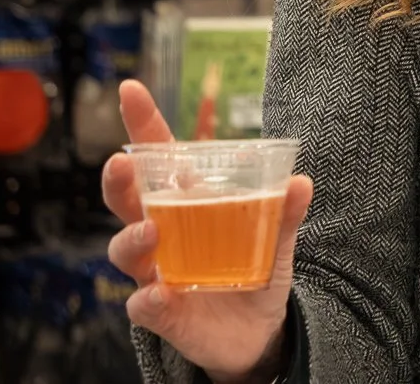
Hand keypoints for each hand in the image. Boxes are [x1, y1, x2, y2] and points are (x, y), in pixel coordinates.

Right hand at [103, 80, 315, 383]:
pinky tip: (157, 295)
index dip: (144, 124)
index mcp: (187, 203)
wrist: (258, 331)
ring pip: (125, 250)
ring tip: (150, 231)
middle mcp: (162, 234)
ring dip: (132, 237)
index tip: (131, 89)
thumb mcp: (276, 239)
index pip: (159, 158)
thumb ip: (284, 213)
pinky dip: (148, 299)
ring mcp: (157, 272)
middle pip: (126, 201)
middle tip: (120, 163)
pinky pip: (144, 305)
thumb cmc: (254, 271)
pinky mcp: (162, 312)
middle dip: (118, 181)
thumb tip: (301, 181)